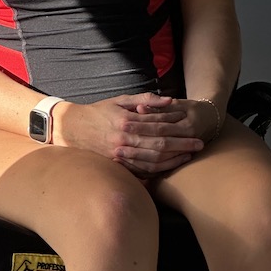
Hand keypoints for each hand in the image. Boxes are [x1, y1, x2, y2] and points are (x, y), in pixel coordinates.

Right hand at [54, 92, 204, 175]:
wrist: (71, 129)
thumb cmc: (98, 112)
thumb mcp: (120, 100)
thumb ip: (146, 100)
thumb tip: (170, 100)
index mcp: (126, 122)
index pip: (159, 127)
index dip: (179, 130)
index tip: (195, 131)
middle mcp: (124, 140)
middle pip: (160, 146)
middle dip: (182, 146)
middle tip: (199, 146)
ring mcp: (119, 156)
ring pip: (152, 161)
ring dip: (172, 160)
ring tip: (188, 157)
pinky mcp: (117, 166)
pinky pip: (140, 171)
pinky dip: (157, 171)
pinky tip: (169, 167)